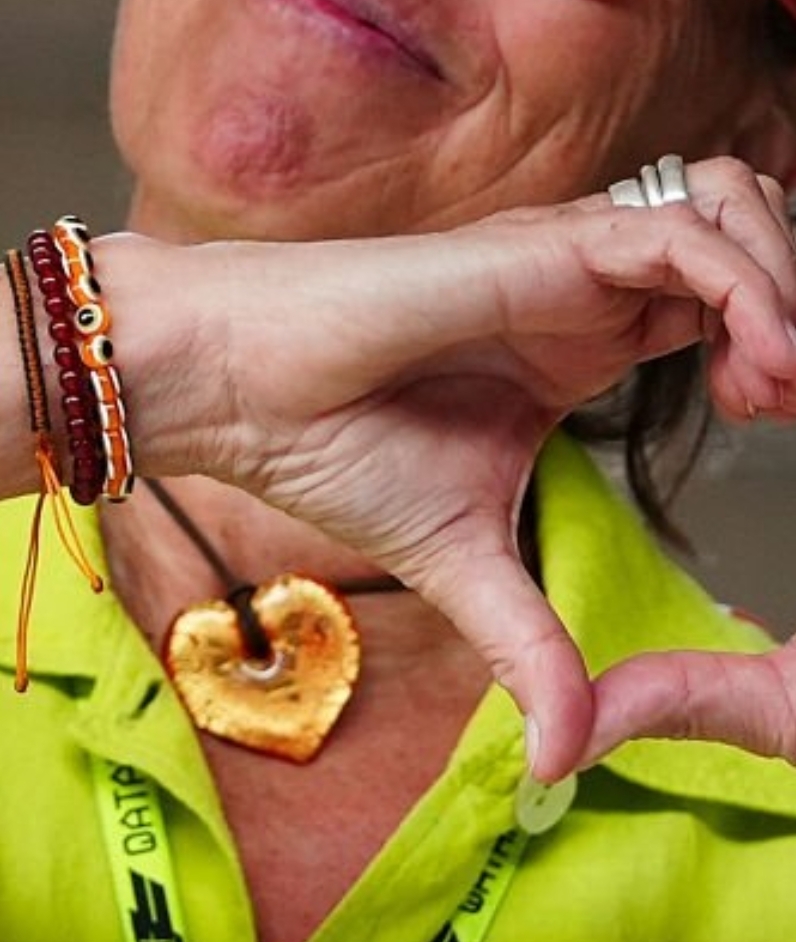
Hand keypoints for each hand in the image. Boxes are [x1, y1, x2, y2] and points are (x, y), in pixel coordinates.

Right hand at [124, 157, 795, 778]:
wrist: (234, 394)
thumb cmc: (319, 446)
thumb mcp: (463, 567)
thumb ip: (531, 649)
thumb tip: (558, 763)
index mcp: (575, 342)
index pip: (720, 310)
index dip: (773, 354)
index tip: (773, 427)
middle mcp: (583, 288)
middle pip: (747, 240)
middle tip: (786, 400)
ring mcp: (567, 260)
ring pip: (733, 212)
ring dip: (786, 285)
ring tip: (775, 381)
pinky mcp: (545, 250)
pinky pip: (685, 240)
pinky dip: (748, 293)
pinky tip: (750, 371)